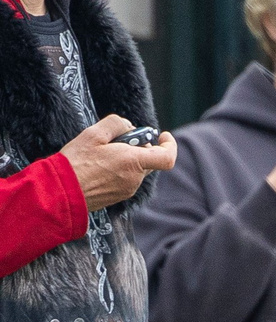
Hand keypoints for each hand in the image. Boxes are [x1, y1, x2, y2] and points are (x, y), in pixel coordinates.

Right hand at [60, 116, 175, 209]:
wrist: (60, 191)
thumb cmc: (76, 162)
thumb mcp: (93, 134)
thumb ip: (116, 124)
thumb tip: (129, 126)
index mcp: (134, 162)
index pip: (167, 157)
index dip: (169, 144)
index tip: (162, 135)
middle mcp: (135, 179)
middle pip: (148, 159)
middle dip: (138, 147)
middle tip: (116, 140)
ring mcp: (128, 190)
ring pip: (136, 169)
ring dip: (126, 158)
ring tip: (101, 154)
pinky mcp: (119, 196)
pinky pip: (126, 178)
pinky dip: (119, 169)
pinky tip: (98, 166)